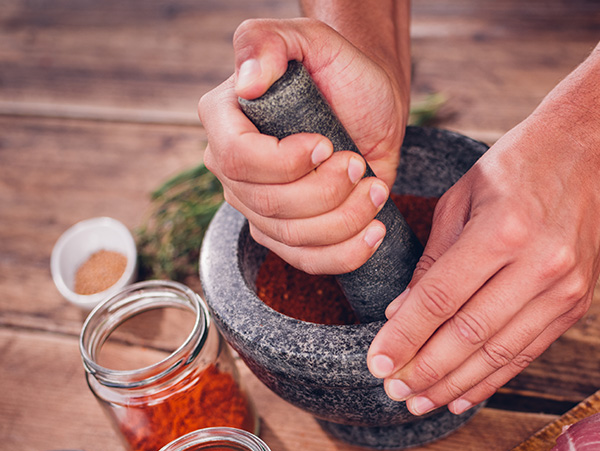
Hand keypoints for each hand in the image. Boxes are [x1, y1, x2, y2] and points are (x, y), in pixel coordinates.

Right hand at [198, 18, 409, 274]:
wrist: (371, 103)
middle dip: (325, 191)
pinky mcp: (288, 234)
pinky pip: (308, 261)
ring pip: (292, 237)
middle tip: (356, 162)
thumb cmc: (340, 68)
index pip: (236, 159)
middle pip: (268, 204)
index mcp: (224, 119)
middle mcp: (232, 168)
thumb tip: (246, 83)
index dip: (284, 162)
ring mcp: (258, 206)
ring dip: (344, 218)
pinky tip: (375, 230)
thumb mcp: (309, 40)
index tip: (326, 144)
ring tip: (374, 188)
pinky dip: (346, 253)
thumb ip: (266, 42)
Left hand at [366, 112, 599, 415]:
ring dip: (454, 384)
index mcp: (504, 229)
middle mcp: (540, 263)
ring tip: (420, 401)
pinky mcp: (577, 304)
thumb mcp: (463, 197)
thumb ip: (432, 260)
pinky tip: (461, 395)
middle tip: (394, 390)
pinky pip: (527, 352)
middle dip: (425, 369)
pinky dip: (492, 379)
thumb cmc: (520, 164)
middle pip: (469, 334)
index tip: (377, 364)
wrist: (594, 150)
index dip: (405, 337)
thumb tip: (400, 316)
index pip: (441, 298)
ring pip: (498, 353)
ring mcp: (564, 288)